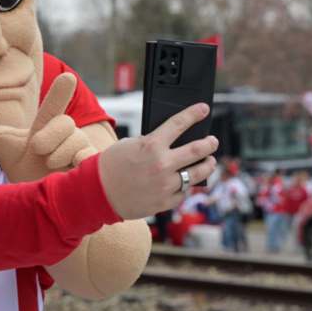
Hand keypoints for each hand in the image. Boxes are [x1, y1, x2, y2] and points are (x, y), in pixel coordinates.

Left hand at [0, 74, 98, 182]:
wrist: (35, 201)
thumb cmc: (23, 172)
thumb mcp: (6, 152)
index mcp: (46, 127)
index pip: (53, 107)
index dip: (60, 92)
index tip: (66, 78)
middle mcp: (67, 136)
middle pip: (66, 123)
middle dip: (51, 134)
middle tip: (36, 148)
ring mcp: (81, 152)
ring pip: (79, 142)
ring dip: (61, 153)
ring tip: (50, 165)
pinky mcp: (90, 170)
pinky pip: (93, 159)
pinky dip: (84, 160)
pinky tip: (77, 164)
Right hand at [98, 103, 217, 219]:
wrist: (99, 192)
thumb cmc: (112, 165)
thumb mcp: (130, 144)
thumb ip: (153, 142)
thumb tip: (173, 142)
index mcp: (152, 145)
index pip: (179, 124)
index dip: (194, 114)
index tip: (204, 109)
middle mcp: (162, 164)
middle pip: (197, 150)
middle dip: (209, 143)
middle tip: (213, 141)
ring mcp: (165, 185)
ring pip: (197, 174)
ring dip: (207, 165)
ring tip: (209, 161)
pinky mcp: (165, 202)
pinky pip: (184, 191)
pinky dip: (187, 185)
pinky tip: (188, 180)